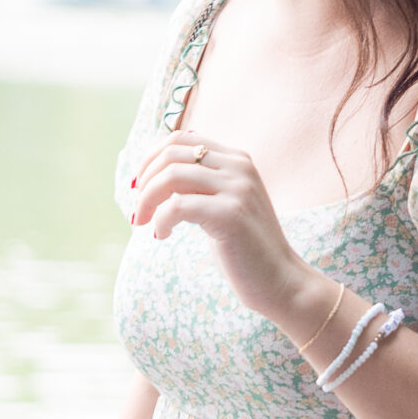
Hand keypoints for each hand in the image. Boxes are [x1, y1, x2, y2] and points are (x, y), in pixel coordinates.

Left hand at [129, 134, 327, 331]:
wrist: (279, 279)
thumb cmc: (244, 245)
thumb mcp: (223, 203)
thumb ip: (201, 182)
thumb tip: (155, 169)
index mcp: (237, 159)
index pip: (180, 139)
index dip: (150, 159)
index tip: (138, 185)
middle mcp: (239, 167)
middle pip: (171, 154)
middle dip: (145, 181)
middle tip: (138, 210)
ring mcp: (237, 189)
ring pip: (171, 176)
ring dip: (147, 200)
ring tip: (145, 222)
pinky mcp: (230, 214)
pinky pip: (177, 206)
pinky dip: (161, 220)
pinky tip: (162, 235)